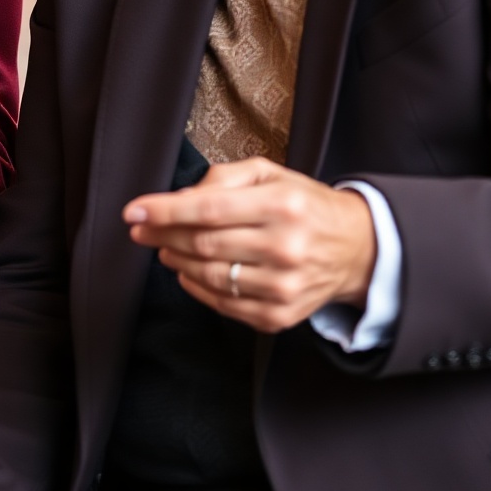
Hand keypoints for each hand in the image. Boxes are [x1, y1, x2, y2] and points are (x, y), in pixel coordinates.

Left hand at [123, 158, 376, 331]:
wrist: (358, 249)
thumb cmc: (304, 206)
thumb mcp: (270, 174)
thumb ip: (223, 178)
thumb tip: (181, 198)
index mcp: (282, 206)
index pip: (207, 210)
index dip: (164, 211)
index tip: (133, 211)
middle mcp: (285, 247)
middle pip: (203, 244)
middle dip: (162, 236)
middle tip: (142, 230)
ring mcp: (284, 286)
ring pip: (209, 276)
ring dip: (177, 261)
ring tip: (167, 248)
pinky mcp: (281, 315)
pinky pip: (224, 305)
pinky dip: (197, 288)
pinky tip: (189, 272)